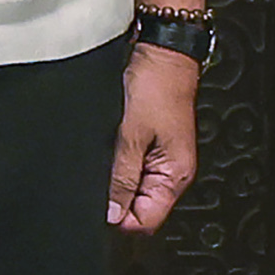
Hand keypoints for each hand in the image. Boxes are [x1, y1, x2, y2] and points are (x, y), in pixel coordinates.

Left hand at [110, 44, 200, 232]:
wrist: (161, 53)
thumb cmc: (156, 86)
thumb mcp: (131, 135)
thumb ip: (121, 177)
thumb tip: (112, 214)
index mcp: (175, 176)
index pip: (146, 221)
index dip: (120, 218)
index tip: (99, 205)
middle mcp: (171, 172)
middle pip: (138, 207)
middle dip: (115, 198)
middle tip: (100, 173)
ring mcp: (159, 158)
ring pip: (130, 187)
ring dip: (114, 178)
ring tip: (106, 154)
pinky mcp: (149, 144)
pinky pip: (129, 167)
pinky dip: (115, 162)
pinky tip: (108, 147)